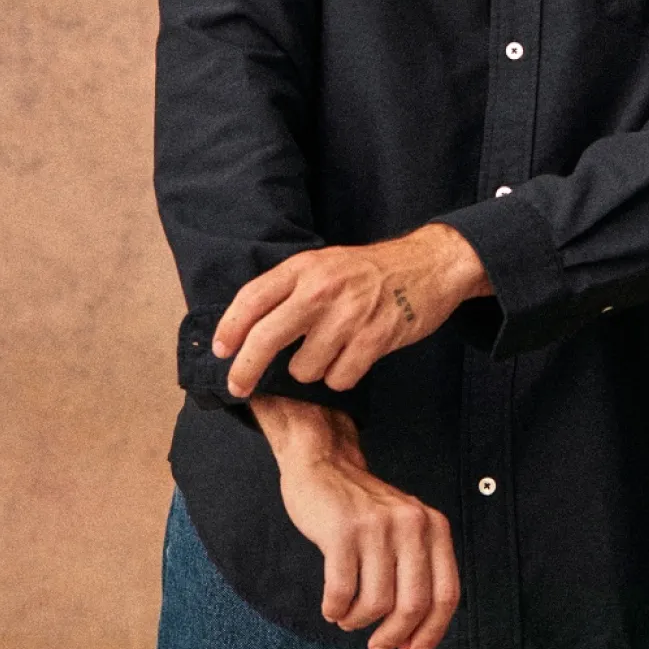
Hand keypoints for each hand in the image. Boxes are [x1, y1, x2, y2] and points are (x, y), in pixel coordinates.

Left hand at [212, 223, 491, 396]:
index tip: (220, 351)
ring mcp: (350, 313)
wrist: (429, 264)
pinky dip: (341, 377)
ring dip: (311, 371)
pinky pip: (340, 378)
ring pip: (305, 367)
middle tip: (239, 386)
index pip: (252, 298)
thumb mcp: (324, 263)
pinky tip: (352, 360)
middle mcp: (322, 288)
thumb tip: (246, 325)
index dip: (229, 328)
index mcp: (305, 267)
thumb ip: (290, 287)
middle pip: (266, 337)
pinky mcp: (376, 337)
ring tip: (328, 354)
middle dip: (246, 369)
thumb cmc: (369, 269)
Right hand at [250, 397, 459, 648]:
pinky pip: (342, 592)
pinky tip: (332, 608)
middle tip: (377, 646)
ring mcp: (377, 526)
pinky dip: (336, 609)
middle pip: (413, 604)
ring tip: (348, 618)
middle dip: (394, 636)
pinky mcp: (342, 531)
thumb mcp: (404, 531)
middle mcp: (412, 524)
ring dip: (359, 622)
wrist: (325, 464)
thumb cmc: (364, 511)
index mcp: (433, 526)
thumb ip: (415, 576)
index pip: (447, 593)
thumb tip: (412, 642)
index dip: (433, 631)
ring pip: (376, 603)